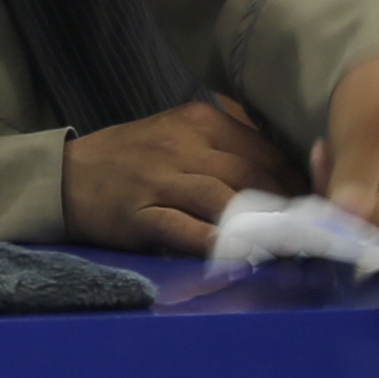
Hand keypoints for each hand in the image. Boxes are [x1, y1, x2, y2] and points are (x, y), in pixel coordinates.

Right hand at [62, 94, 300, 252]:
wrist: (66, 176)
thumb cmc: (132, 158)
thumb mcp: (179, 134)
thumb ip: (225, 148)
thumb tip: (282, 175)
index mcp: (200, 121)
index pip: (263, 151)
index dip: (294, 183)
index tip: (313, 208)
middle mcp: (183, 145)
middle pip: (251, 176)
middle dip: (285, 209)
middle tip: (308, 236)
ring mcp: (160, 179)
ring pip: (223, 200)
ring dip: (259, 227)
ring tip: (285, 250)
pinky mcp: (139, 213)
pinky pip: (183, 228)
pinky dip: (214, 243)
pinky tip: (237, 256)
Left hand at [315, 51, 378, 239]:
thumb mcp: (360, 127)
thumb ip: (354, 175)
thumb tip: (348, 216)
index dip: (342, 208)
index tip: (321, 162)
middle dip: (349, 201)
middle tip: (327, 156)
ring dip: (358, 198)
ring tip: (343, 154)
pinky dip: (374, 196)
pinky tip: (362, 167)